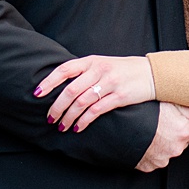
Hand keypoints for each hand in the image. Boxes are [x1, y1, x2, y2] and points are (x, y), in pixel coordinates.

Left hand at [38, 55, 157, 131]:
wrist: (151, 73)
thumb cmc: (123, 70)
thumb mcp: (102, 64)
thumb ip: (84, 72)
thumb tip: (60, 87)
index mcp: (92, 61)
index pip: (64, 70)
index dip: (49, 82)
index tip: (37, 94)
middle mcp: (99, 70)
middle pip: (70, 90)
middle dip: (57, 107)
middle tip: (49, 119)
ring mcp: (110, 83)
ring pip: (81, 102)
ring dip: (69, 117)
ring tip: (62, 127)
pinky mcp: (119, 97)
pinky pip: (96, 111)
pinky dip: (84, 121)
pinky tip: (78, 127)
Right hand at [135, 102, 188, 172]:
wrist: (115, 125)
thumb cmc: (142, 109)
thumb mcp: (170, 103)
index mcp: (184, 132)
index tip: (180, 118)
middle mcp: (175, 149)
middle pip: (183, 142)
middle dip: (176, 133)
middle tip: (162, 121)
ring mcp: (161, 160)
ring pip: (168, 151)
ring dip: (162, 143)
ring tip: (150, 129)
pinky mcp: (147, 166)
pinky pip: (154, 159)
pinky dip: (151, 151)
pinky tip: (143, 139)